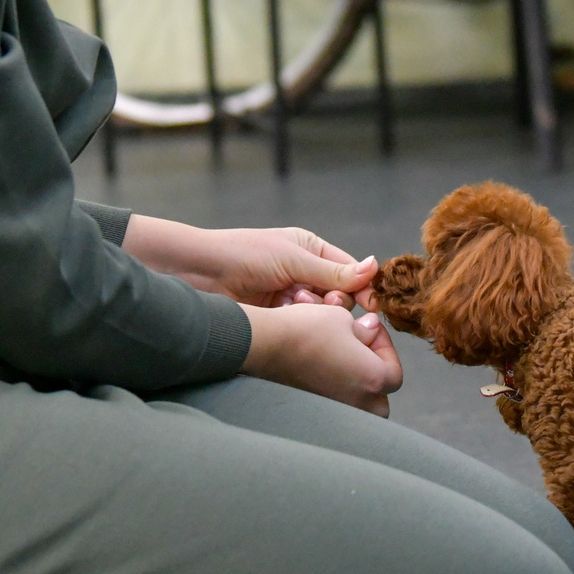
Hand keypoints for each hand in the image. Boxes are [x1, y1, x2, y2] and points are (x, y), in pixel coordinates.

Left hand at [122, 215, 377, 308]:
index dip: (363, 286)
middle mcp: (303, 272)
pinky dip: (300, 322)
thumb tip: (375, 268)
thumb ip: (334, 272)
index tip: (374, 305)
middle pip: (340, 294)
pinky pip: (302, 324)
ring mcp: (290, 296)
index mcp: (310, 249)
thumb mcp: (293, 259)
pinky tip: (289, 317)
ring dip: (316, 311)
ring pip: (321, 312)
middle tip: (329, 304)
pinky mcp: (277, 317)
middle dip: (337, 301)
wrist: (199, 274)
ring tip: (297, 304)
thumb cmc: (242, 255)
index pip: (350, 270)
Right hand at [243, 302, 403, 414]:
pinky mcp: (313, 411)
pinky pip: (334, 407)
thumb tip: (370, 330)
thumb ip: (365, 329)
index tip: (369, 329)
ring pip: (358, 407)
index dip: (385, 347)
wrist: (265, 344)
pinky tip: (322, 369)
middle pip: (379, 399)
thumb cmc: (306, 329)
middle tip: (361, 351)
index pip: (394, 372)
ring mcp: (335, 411)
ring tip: (342, 362)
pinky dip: (334, 392)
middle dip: (374, 376)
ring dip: (355, 387)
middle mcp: (358, 403)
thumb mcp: (342, 318)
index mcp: (372, 380)